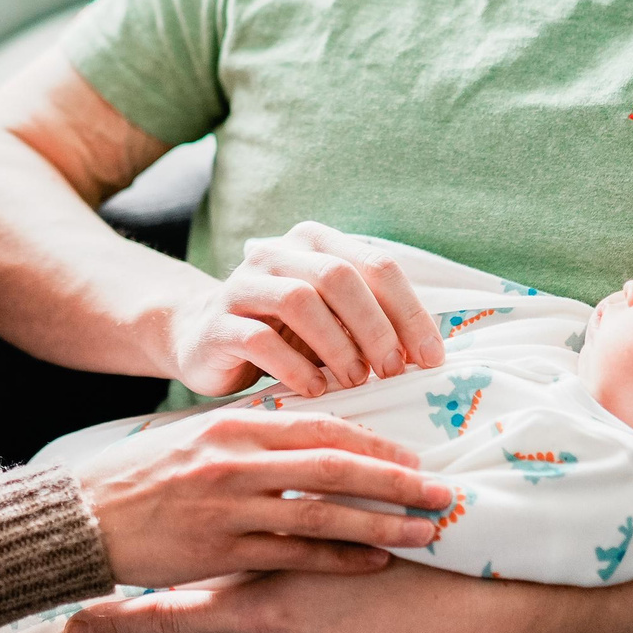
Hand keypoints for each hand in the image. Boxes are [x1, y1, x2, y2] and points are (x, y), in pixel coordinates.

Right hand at [70, 410, 452, 588]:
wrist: (79, 519)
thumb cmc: (140, 478)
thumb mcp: (195, 439)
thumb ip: (251, 437)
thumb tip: (309, 435)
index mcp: (232, 427)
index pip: (319, 426)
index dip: (373, 442)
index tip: (413, 455)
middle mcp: (235, 463)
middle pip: (333, 467)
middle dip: (395, 480)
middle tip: (443, 491)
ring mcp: (228, 509)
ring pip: (321, 513)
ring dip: (381, 523)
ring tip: (426, 532)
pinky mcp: (218, 553)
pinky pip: (292, 556)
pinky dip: (338, 559)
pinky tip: (374, 563)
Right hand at [165, 222, 446, 396]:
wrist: (201, 337)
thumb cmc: (283, 332)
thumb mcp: (331, 317)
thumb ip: (371, 320)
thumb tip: (429, 354)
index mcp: (316, 242)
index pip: (377, 265)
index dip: (410, 311)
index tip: (430, 358)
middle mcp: (277, 252)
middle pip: (339, 277)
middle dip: (375, 327)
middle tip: (393, 371)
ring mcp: (243, 285)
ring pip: (300, 301)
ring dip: (338, 346)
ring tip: (356, 382)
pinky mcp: (217, 323)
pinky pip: (260, 339)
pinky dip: (295, 368)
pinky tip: (315, 390)